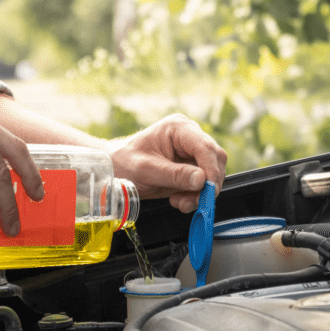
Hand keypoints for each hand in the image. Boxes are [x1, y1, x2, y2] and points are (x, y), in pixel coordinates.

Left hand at [107, 114, 227, 212]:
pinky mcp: (190, 166)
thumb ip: (174, 175)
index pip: (205, 147)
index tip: (208, 190)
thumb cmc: (125, 163)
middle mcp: (189, 136)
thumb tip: (201, 180)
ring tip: (180, 202)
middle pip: (215, 159)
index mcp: (179, 128)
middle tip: (197, 202)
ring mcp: (191, 151)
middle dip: (208, 184)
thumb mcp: (147, 170)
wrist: (115, 169)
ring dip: (200, 193)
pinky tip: (178, 199)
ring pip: (212, 173)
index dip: (211, 170)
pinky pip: (203, 183)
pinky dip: (195, 196)